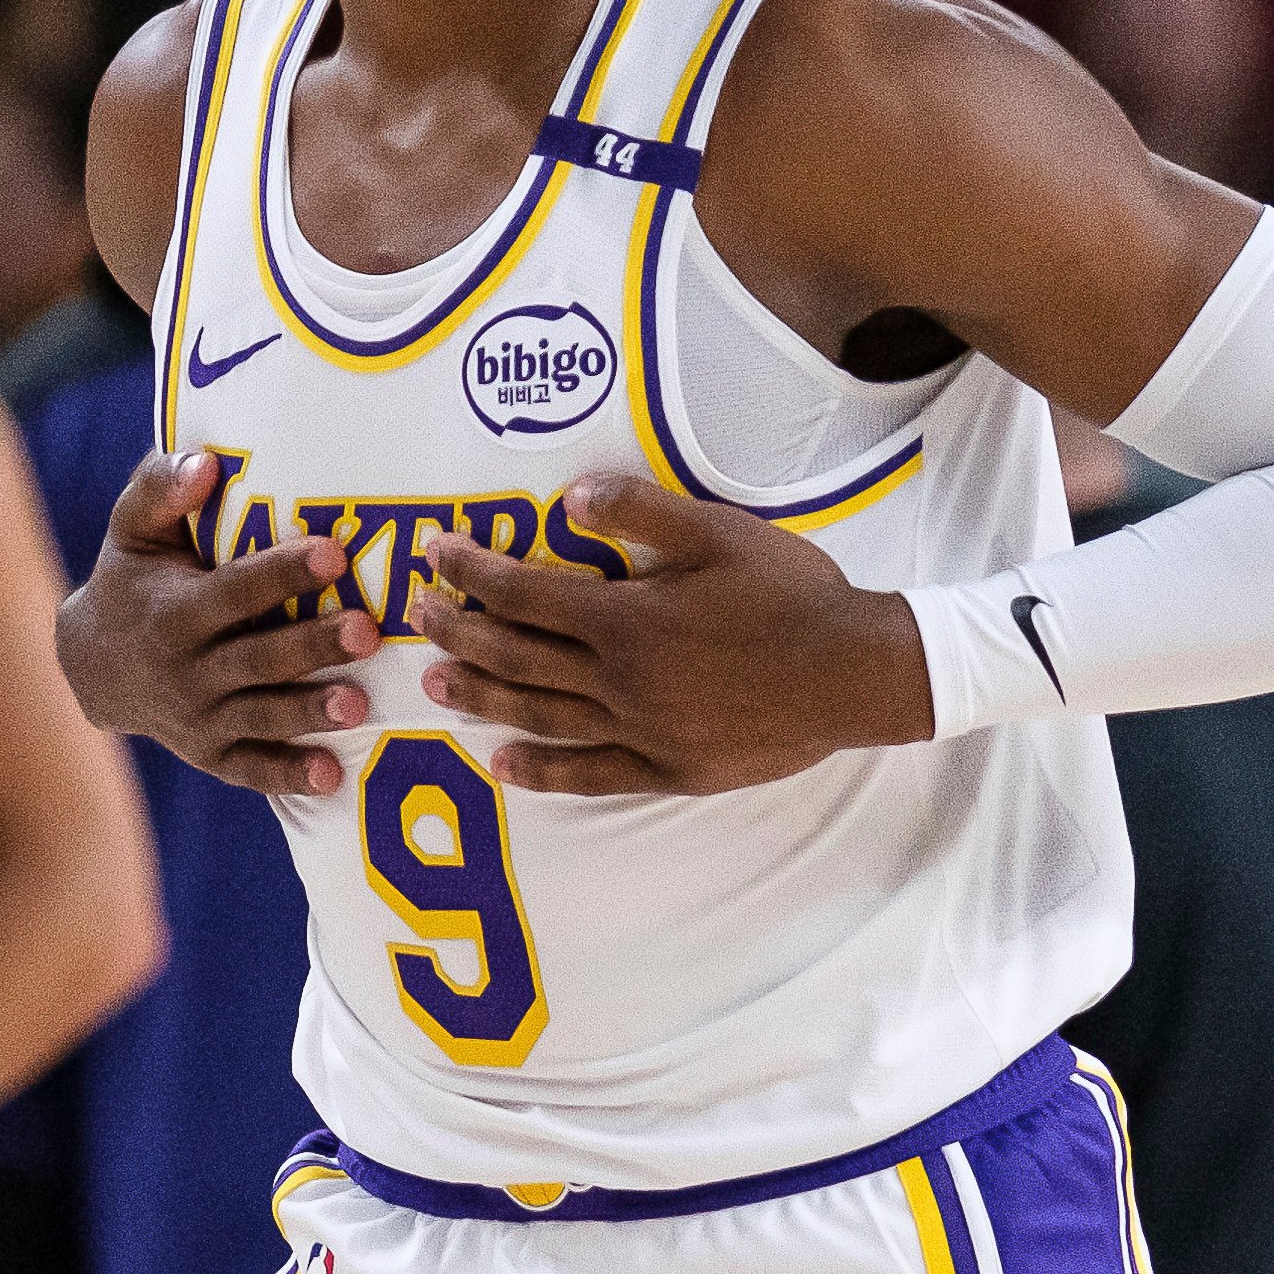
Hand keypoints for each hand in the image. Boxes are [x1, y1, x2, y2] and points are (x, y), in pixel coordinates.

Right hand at [56, 450, 368, 795]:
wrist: (93, 667)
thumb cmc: (130, 580)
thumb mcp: (132, 531)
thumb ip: (161, 489)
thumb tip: (205, 462)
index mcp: (174, 612)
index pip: (234, 591)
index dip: (281, 573)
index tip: (332, 553)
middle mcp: (186, 670)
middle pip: (256, 658)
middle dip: (311, 645)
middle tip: (367, 631)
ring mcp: (198, 718)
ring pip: (260, 716)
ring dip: (308, 712)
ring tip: (359, 706)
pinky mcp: (210, 753)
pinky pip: (249, 769)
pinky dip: (287, 774)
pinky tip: (331, 775)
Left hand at [409, 475, 933, 796]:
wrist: (857, 674)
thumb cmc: (790, 596)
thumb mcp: (718, 531)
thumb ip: (639, 511)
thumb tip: (567, 498)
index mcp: (626, 618)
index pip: (524, 592)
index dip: (472, 571)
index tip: (435, 554)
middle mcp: (620, 680)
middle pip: (517, 656)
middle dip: (459, 632)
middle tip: (417, 616)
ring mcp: (642, 731)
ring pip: (540, 715)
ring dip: (482, 698)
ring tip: (434, 686)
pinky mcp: (667, 769)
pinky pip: (590, 775)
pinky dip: (541, 771)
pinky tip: (504, 765)